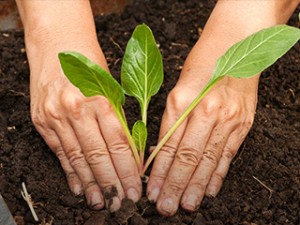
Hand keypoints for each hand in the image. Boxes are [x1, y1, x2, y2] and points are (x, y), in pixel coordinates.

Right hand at [26, 33, 140, 211]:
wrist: (56, 43)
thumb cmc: (90, 62)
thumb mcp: (111, 86)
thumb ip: (118, 119)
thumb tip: (132, 152)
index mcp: (99, 98)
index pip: (118, 143)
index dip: (128, 168)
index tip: (135, 187)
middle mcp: (75, 109)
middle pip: (98, 155)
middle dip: (112, 182)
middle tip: (121, 202)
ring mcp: (55, 116)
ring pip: (77, 158)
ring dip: (91, 183)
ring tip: (102, 201)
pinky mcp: (42, 121)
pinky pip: (59, 152)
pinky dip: (70, 171)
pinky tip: (79, 187)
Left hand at [147, 0, 298, 215]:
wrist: (236, 45)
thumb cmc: (201, 63)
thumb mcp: (177, 88)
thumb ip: (169, 121)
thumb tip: (158, 153)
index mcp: (185, 101)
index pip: (170, 145)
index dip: (160, 171)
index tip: (151, 190)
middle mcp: (208, 112)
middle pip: (189, 157)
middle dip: (176, 185)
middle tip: (166, 208)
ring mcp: (229, 119)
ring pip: (209, 160)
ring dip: (197, 186)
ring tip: (186, 205)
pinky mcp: (244, 123)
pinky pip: (229, 153)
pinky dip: (219, 174)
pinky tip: (211, 190)